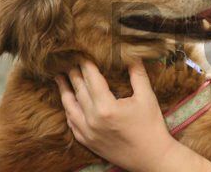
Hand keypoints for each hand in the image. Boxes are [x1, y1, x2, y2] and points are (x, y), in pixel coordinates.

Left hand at [56, 59, 176, 171]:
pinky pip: (72, 124)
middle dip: (73, 74)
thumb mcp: (147, 96)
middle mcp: (92, 120)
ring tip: (59, 77)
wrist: (151, 157)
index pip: (92, 79)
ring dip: (64, 91)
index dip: (86, 65)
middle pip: (79, 91)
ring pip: (70, 107)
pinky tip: (67, 103)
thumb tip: (132, 55)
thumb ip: (137, 74)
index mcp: (106, 107)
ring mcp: (88, 133)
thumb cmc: (151, 126)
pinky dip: (68, 111)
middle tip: (68, 60)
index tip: (81, 53)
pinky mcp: (88, 142)